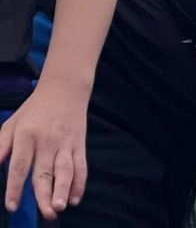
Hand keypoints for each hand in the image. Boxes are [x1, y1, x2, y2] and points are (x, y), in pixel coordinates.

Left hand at [0, 78, 88, 218]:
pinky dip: (80, 182)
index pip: (20, 165)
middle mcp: (47, 141)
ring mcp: (66, 143)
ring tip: (62, 206)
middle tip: (47, 212)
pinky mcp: (80, 143)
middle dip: (45, 194)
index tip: (12, 205)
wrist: (65, 87)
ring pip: (66, 170)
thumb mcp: (12, 124)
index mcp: (27, 136)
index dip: (15, 187)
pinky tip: (76, 197)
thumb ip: (0, 147)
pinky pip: (81, 165)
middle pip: (45, 171)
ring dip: (65, 189)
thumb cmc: (34, 109)